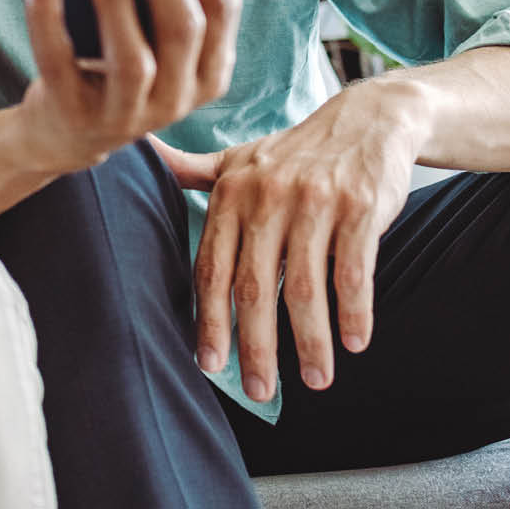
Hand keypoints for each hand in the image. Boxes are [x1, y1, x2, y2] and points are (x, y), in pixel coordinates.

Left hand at [18, 0, 239, 171]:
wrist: (67, 130)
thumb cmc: (114, 55)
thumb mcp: (148, 27)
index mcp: (211, 67)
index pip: (222, 4)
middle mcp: (179, 96)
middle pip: (183, 24)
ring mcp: (129, 114)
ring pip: (133, 53)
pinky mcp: (75, 115)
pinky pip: (59, 60)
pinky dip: (48, 12)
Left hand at [152, 78, 428, 401]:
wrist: (369, 118)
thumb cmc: (296, 152)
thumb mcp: (239, 158)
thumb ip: (192, 171)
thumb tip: (140, 154)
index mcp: (233, 191)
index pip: (213, 266)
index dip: (209, 319)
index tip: (209, 364)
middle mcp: (268, 196)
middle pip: (255, 286)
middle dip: (255, 345)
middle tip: (260, 391)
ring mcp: (315, 201)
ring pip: (305, 287)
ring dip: (311, 342)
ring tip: (315, 380)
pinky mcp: (359, 206)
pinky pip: (353, 271)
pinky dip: (354, 311)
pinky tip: (354, 342)